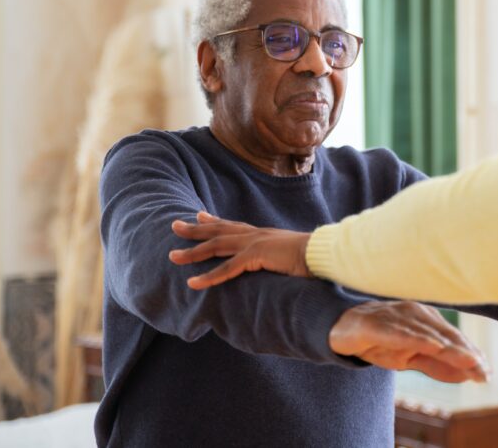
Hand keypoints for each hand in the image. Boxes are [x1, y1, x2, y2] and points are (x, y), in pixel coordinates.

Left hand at [169, 211, 310, 288]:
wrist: (324, 254)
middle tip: (175, 225)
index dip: (215, 221)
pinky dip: (208, 277)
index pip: (235, 225)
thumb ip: (284, 258)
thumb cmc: (315, 257)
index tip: (199, 215)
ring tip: (172, 257)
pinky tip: (192, 283)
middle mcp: (256, 235)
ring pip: (216, 247)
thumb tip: (287, 266)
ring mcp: (254, 244)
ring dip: (193, 253)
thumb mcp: (294, 256)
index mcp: (264, 235)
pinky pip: (226, 269)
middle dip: (195, 229)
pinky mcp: (255, 256)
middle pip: (219, 230)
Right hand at [331, 301, 489, 383]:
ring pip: (428, 334)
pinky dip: (419, 339)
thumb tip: (465, 376)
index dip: (471, 354)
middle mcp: (417, 314)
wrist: (343, 329)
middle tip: (483, 370)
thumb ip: (436, 366)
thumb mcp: (410, 358)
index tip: (487, 372)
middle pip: (446, 335)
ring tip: (469, 361)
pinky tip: (435, 347)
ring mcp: (398, 316)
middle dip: (466, 354)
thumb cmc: (381, 340)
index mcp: (427, 321)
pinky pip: (401, 332)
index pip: (454, 339)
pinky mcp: (378, 323)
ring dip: (450, 349)